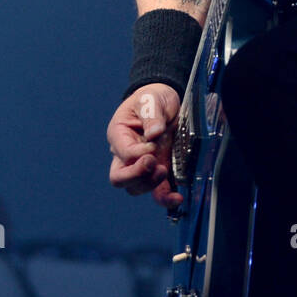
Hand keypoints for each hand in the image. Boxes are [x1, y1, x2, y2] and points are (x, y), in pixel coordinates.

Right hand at [108, 83, 182, 213]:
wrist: (164, 100)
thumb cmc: (152, 98)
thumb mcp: (150, 99)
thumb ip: (151, 114)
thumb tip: (154, 133)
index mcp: (119, 135)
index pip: (122, 153)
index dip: (137, 154)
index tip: (153, 144)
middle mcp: (126, 155)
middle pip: (120, 178)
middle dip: (137, 176)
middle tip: (154, 164)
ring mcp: (142, 165)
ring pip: (135, 187)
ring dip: (150, 184)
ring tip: (165, 170)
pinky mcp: (158, 170)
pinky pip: (157, 192)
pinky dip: (165, 198)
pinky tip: (177, 198)